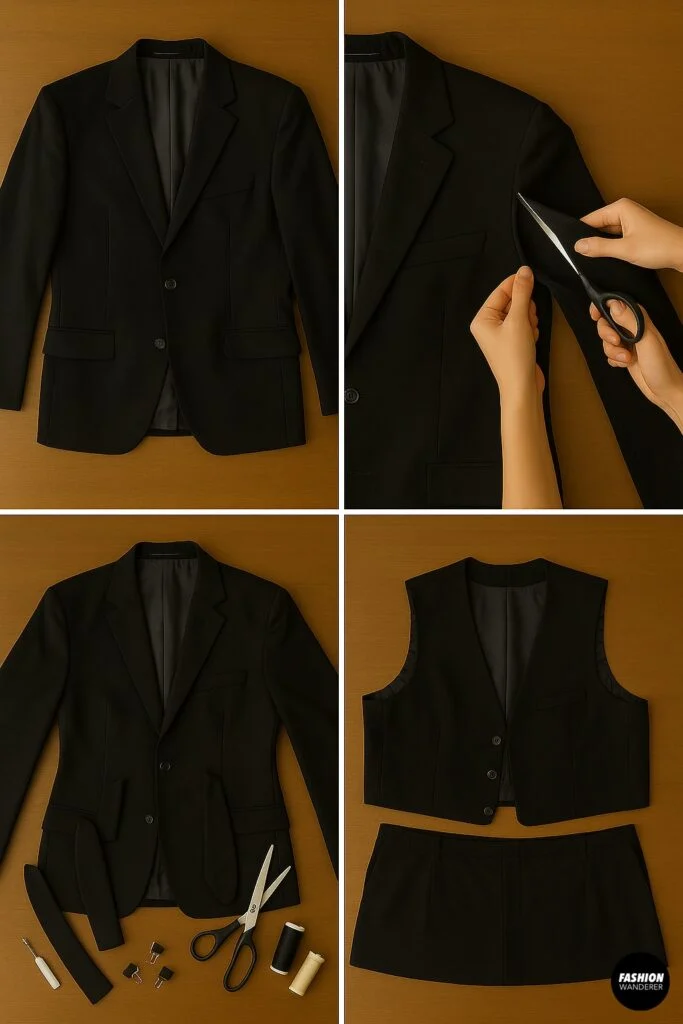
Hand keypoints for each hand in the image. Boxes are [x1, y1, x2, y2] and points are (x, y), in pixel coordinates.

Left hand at [470, 266, 542, 402]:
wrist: (522, 387)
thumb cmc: (515, 355)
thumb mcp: (518, 320)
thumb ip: (522, 293)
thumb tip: (525, 270)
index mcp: (481, 319)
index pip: (500, 291)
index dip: (517, 284)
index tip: (532, 277)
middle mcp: (488, 325)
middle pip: (512, 301)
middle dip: (524, 308)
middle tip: (527, 320)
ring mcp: (500, 334)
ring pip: (521, 313)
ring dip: (529, 320)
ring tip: (529, 333)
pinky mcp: (512, 342)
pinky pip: (524, 325)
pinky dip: (530, 329)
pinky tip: (531, 340)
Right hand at [574, 198, 682, 270]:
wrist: (682, 252)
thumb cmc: (661, 246)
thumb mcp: (624, 249)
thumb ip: (599, 247)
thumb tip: (578, 245)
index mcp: (621, 208)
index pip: (590, 219)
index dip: (580, 234)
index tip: (571, 247)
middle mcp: (625, 211)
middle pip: (597, 226)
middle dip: (592, 240)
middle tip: (586, 255)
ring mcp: (630, 221)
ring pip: (606, 234)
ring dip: (603, 245)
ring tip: (603, 256)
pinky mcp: (635, 231)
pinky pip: (616, 238)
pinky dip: (613, 247)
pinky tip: (613, 256)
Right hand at [592, 299, 682, 429]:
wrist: (665, 390)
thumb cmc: (661, 366)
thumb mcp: (645, 340)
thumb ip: (630, 321)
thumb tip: (613, 304)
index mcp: (639, 319)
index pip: (615, 304)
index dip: (602, 307)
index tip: (595, 315)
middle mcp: (633, 329)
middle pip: (605, 323)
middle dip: (607, 335)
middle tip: (617, 343)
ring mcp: (628, 343)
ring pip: (606, 341)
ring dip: (612, 352)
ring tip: (627, 359)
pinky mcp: (624, 356)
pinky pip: (609, 354)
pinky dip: (614, 360)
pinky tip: (625, 364)